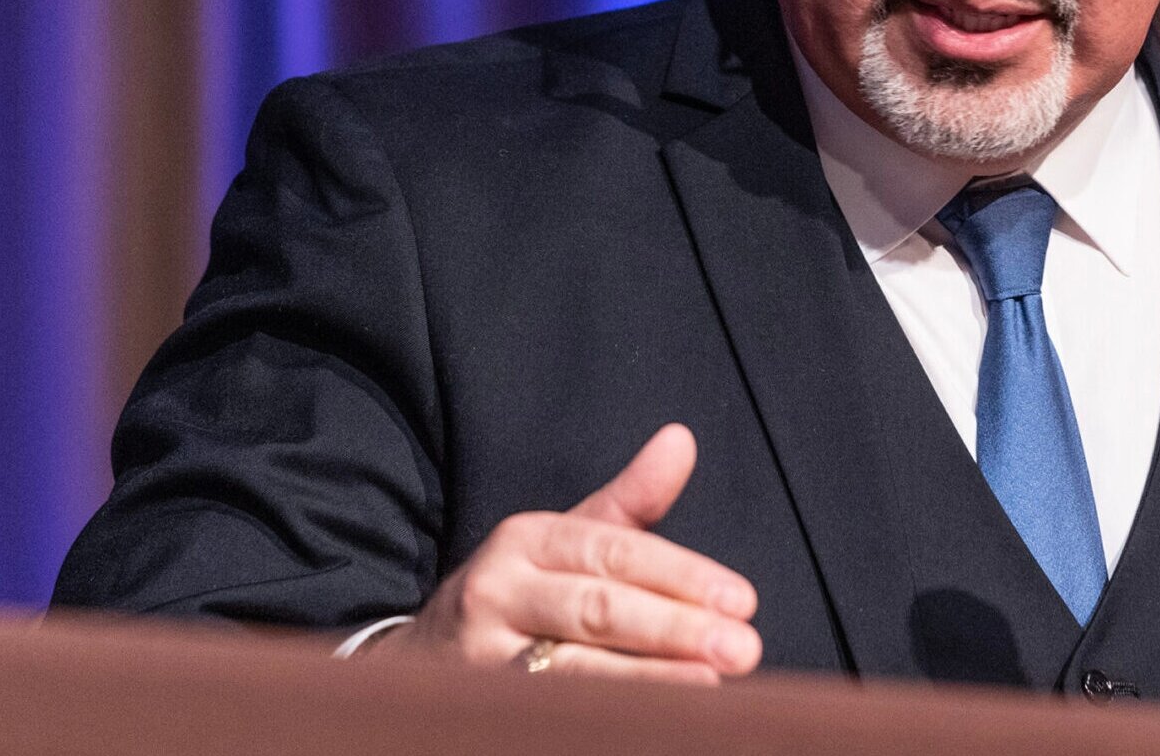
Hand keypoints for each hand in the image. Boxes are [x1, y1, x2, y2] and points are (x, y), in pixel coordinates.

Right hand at [374, 423, 759, 683]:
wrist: (415, 663)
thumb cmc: (519, 594)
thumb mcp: (566, 540)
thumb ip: (630, 501)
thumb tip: (682, 438)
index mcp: (525, 540)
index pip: (615, 554)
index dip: (682, 576)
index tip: (743, 601)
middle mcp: (496, 592)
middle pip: (597, 610)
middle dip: (676, 630)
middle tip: (744, 648)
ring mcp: (480, 658)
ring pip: (572, 669)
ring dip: (648, 680)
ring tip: (711, 686)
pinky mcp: (477, 707)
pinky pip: (549, 710)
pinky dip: (605, 714)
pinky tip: (656, 722)